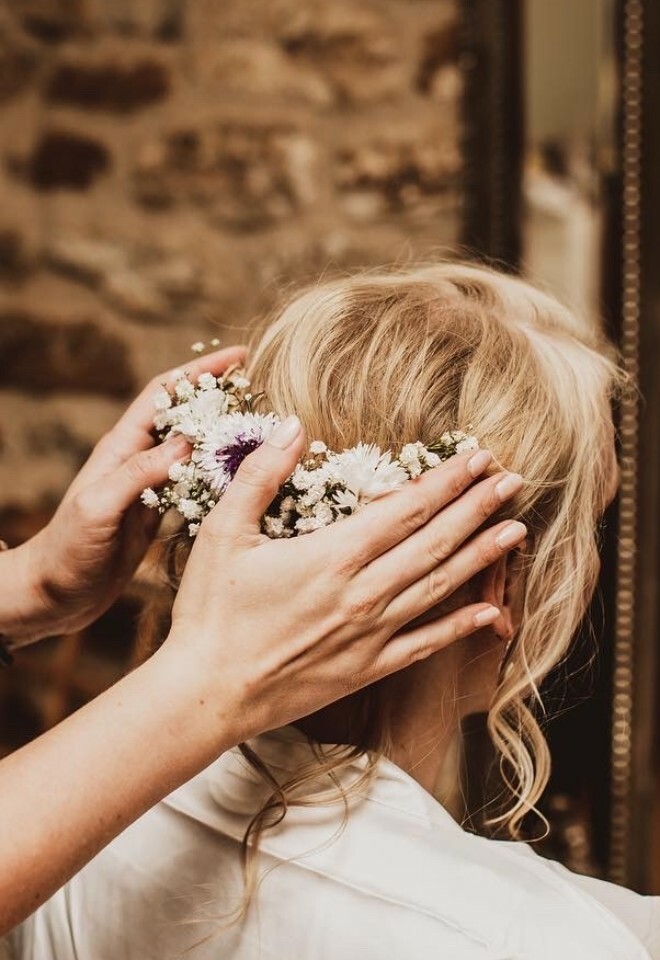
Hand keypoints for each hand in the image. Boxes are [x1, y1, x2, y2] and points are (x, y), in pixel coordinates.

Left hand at [12, 347, 245, 641]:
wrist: (52, 594)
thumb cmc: (66, 551)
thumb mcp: (99, 507)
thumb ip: (139, 473)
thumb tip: (188, 443)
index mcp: (122, 447)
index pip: (166, 393)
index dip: (201, 371)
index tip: (240, 357)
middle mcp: (138, 460)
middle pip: (187, 417)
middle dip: (222, 400)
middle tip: (265, 396)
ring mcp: (150, 487)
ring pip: (195, 452)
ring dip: (226, 440)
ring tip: (264, 435)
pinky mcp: (157, 514)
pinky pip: (196, 487)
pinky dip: (220, 480)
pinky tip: (246, 482)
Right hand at [160, 416, 526, 745]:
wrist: (207, 692)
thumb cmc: (211, 612)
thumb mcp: (222, 531)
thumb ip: (260, 475)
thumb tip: (292, 426)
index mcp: (332, 555)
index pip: (406, 508)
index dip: (447, 481)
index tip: (478, 458)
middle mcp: (363, 593)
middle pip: (434, 541)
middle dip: (477, 507)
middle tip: (513, 480)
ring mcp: (371, 635)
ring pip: (439, 587)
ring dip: (480, 555)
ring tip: (516, 530)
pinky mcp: (367, 669)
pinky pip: (426, 643)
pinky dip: (461, 626)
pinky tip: (492, 611)